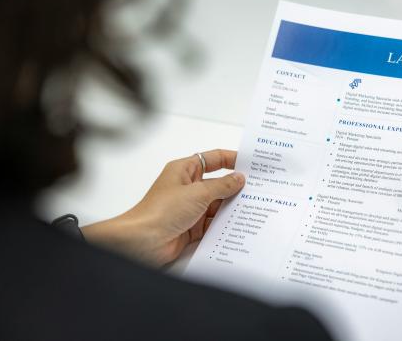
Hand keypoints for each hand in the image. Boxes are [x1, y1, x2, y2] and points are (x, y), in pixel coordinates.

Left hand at [82, 149, 244, 266]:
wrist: (143, 242)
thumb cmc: (161, 211)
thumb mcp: (198, 193)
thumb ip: (222, 185)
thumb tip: (239, 178)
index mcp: (185, 171)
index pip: (213, 159)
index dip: (231, 159)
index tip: (250, 163)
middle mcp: (188, 188)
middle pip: (218, 183)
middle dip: (236, 187)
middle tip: (259, 188)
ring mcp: (190, 208)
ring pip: (218, 205)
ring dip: (231, 208)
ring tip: (254, 207)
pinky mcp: (192, 227)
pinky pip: (213, 223)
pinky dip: (224, 224)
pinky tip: (239, 225)